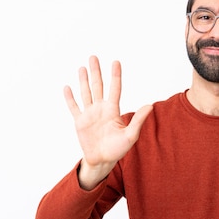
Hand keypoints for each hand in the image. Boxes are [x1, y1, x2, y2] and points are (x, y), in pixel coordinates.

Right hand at [64, 56, 152, 188]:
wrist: (102, 161)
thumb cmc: (118, 150)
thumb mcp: (130, 136)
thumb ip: (138, 120)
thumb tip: (150, 106)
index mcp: (113, 110)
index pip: (115, 88)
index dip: (115, 75)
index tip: (116, 61)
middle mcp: (101, 109)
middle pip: (98, 86)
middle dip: (96, 72)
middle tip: (93, 57)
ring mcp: (90, 114)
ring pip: (86, 93)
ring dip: (83, 80)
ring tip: (82, 67)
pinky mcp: (80, 122)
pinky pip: (74, 107)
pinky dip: (70, 98)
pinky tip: (67, 87)